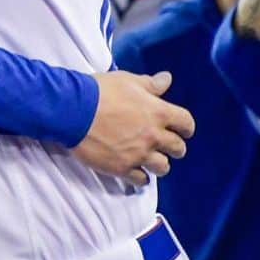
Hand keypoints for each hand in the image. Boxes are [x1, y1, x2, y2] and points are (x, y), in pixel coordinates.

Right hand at [74, 71, 193, 185]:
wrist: (73, 111)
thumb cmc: (99, 92)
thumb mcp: (127, 80)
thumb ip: (150, 84)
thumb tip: (167, 79)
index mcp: (157, 112)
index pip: (186, 122)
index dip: (186, 127)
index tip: (183, 129)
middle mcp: (153, 136)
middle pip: (178, 148)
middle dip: (175, 147)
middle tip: (166, 145)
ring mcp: (138, 154)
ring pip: (163, 167)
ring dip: (159, 163)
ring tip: (150, 159)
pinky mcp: (122, 168)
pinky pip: (141, 180)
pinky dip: (140, 177)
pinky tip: (135, 171)